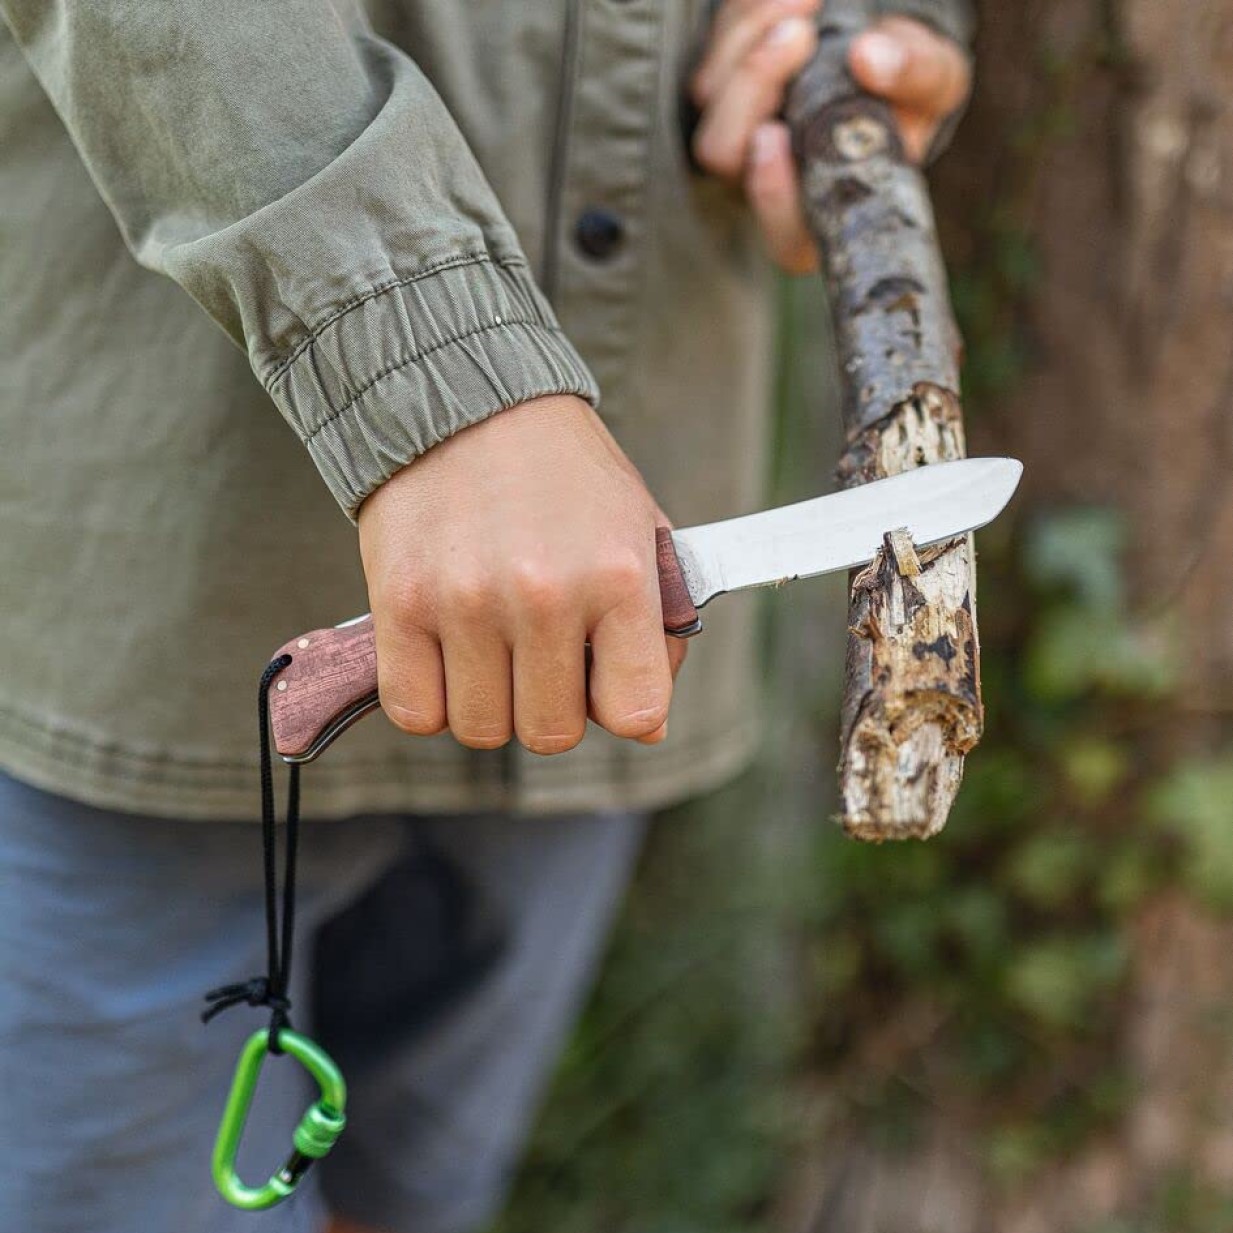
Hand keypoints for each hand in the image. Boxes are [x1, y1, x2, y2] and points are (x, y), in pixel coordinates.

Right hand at [358, 395, 686, 754]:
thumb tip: (650, 730)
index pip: (636, 711)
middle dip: (549, 707)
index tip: (601, 680)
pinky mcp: (400, 603)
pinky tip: (444, 655)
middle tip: (539, 656)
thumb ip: (654, 632)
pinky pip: (415, 712)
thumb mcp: (638, 531)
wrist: (466, 398)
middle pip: (550, 734)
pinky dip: (430, 700)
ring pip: (481, 729)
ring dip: (488, 703)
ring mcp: (467, 602)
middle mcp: (544, 595)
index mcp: (619, 577)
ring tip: (490, 647)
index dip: (620, 707)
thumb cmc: (563, 474)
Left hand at [690, 2, 971, 272]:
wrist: (879, 54)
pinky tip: (796, 1)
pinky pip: (715, 54)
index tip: (774, 138)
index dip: (771, 196)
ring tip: (808, 3)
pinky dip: (750, 17)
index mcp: (821, 213)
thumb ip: (917, 75)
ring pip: (710, 97)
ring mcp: (737, 139)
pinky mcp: (721, 90)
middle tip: (800, 35)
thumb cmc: (909, 91)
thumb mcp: (934, 83)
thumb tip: (870, 57)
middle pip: (724, 154)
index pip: (784, 233)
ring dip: (750, 40)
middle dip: (754, 86)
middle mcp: (768, 185)